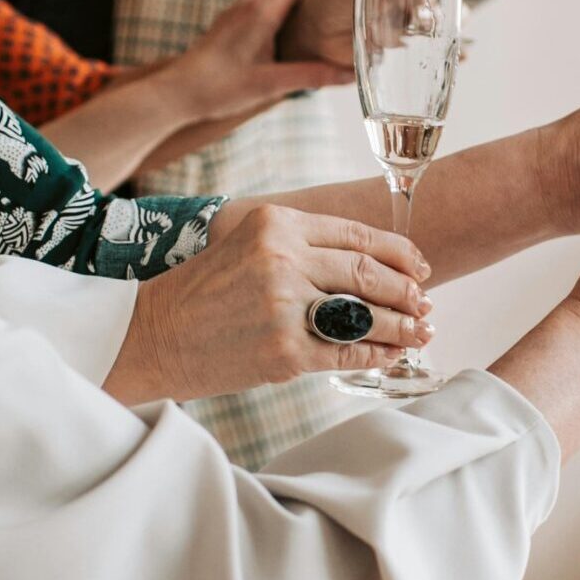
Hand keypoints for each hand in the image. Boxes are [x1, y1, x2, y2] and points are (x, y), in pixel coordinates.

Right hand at [104, 205, 434, 402]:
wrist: (153, 336)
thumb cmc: (203, 292)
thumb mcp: (248, 245)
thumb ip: (301, 245)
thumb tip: (370, 263)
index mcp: (276, 224)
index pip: (355, 233)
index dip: (397, 251)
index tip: (420, 264)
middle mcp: (283, 259)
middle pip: (367, 272)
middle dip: (406, 288)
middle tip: (425, 300)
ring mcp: (285, 307)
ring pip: (366, 313)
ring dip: (402, 323)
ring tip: (421, 328)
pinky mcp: (285, 352)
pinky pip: (349, 352)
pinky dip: (378, 354)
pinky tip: (393, 354)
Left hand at [162, 0, 353, 120]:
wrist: (176, 93)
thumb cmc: (218, 88)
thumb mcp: (270, 85)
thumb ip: (311, 76)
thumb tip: (349, 75)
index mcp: (263, 10)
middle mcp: (250, 2)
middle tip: (349, 5)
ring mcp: (238, 10)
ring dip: (301, 2)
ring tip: (327, 19)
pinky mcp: (230, 22)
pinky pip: (264, 6)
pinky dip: (283, 12)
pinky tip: (292, 35)